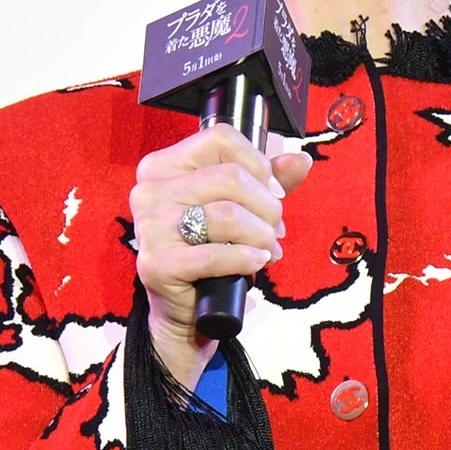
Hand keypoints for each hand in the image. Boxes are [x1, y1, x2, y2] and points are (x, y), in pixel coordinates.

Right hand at [130, 124, 311, 386]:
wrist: (186, 311)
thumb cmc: (210, 251)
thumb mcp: (239, 208)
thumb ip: (267, 182)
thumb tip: (300, 160)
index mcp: (163, 166)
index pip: (220, 138)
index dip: (258, 164)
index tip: (273, 191)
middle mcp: (149, 191)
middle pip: (230, 177)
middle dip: (266, 206)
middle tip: (275, 229)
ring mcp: (149, 228)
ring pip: (227, 214)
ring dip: (261, 234)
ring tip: (269, 249)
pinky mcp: (157, 264)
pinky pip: (215, 254)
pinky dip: (246, 258)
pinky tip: (257, 261)